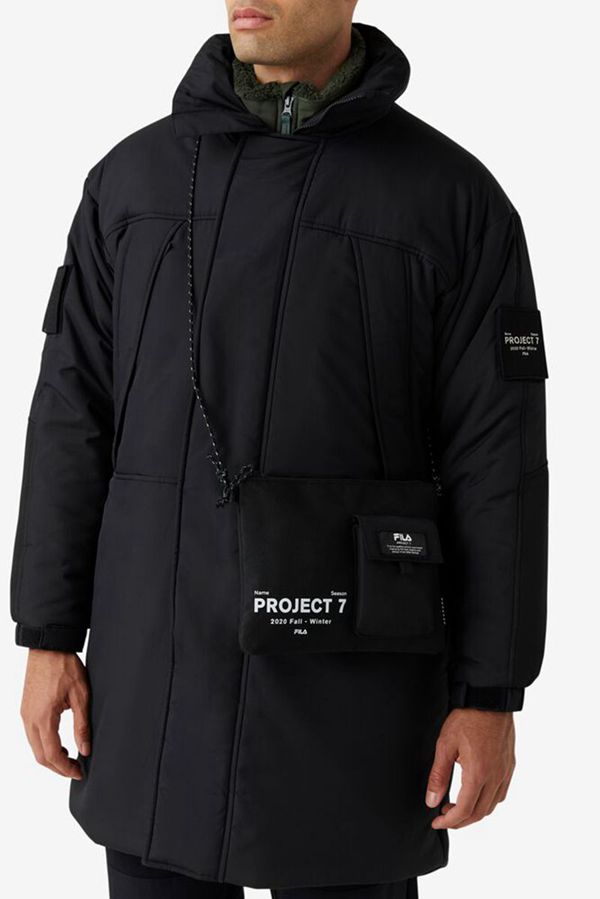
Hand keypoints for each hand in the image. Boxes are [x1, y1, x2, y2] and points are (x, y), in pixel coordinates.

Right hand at [20, 649, 90, 778]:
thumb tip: (85, 749)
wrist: (48, 647)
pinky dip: (44, 745)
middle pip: (40, 756)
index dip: (65, 769)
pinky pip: (32, 735)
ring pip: (34, 747)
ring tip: (70, 757)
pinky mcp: (25, 709)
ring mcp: (25, 714)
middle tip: (75, 769)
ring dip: (50, 757)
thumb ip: (82, 725)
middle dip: (57, 767)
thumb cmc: (65, 667)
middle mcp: (29, 719)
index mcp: (43, 718)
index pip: (52, 755)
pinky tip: (59, 742)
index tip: (79, 773)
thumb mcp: (81, 695)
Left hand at [425, 708, 514, 828]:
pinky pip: (501, 793)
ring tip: (456, 806)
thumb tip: (432, 801)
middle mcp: (495, 777)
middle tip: (443, 817)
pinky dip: (487, 801)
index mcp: (478, 774)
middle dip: (460, 821)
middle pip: (479, 813)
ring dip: (474, 812)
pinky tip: (476, 794)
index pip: (464, 810)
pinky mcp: (509, 765)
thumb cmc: (467, 718)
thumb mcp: (445, 744)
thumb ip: (439, 775)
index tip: (436, 822)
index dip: (449, 821)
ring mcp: (505, 772)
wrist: (490, 699)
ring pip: (492, 806)